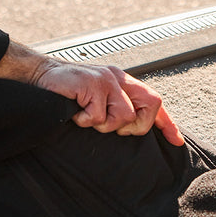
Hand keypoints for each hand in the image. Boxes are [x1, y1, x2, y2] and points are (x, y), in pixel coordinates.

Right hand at [33, 60, 183, 145]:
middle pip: (149, 106)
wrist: (39, 76)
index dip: (166, 122)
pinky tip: (74, 110)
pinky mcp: (92, 84)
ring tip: (85, 114)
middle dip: (133, 126)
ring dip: (102, 124)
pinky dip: (84, 120)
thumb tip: (133, 125)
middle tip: (107, 124)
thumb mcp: (96, 96)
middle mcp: (117, 77)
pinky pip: (97, 117)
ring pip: (123, 117)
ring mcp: (105, 80)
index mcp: (121, 79)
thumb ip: (115, 104)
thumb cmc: (66, 90)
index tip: (176, 140)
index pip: (153, 99)